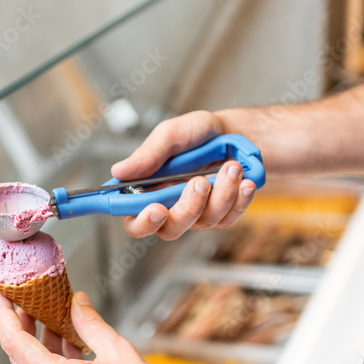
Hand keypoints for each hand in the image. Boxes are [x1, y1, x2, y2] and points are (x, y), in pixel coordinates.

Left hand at [0, 289, 211, 363]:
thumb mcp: (118, 352)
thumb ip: (90, 324)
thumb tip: (75, 302)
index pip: (14, 343)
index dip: (4, 315)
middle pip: (20, 356)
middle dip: (19, 324)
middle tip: (24, 298)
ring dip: (39, 340)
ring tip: (50, 312)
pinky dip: (54, 356)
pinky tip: (71, 338)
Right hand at [112, 111, 256, 239]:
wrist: (235, 133)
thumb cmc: (198, 134)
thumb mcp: (171, 135)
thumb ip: (148, 155)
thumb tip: (118, 171)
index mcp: (148, 191)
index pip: (134, 221)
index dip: (142, 222)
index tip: (156, 209)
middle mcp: (169, 207)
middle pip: (170, 230)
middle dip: (188, 208)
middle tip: (200, 181)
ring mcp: (197, 214)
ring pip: (204, 221)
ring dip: (221, 194)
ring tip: (232, 167)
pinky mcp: (222, 216)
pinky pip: (230, 217)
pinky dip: (239, 198)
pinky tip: (245, 181)